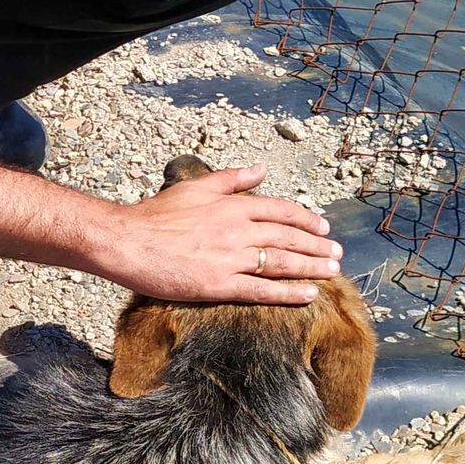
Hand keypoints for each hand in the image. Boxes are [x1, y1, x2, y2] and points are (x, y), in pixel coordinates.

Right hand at [111, 165, 342, 304]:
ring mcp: (231, 258)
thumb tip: (261, 169)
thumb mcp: (195, 187)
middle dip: (317, 245)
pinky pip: (263, 290)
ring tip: (331, 271)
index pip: (281, 211)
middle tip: (336, 253)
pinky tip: (309, 295)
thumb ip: (231, 178)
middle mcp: (238, 230)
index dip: (306, 219)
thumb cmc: (155, 215)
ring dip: (312, 267)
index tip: (323, 227)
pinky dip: (289, 293)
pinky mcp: (220, 284)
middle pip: (288, 237)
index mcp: (233, 205)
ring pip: (282, 262)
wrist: (128, 242)